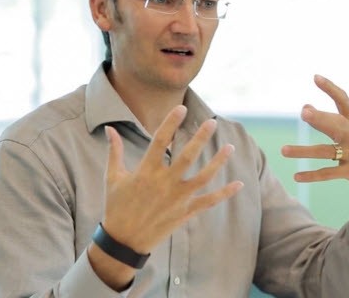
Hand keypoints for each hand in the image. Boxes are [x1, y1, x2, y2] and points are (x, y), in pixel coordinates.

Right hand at [102, 105, 243, 253]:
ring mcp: (177, 199)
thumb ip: (115, 151)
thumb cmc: (116, 206)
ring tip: (230, 147)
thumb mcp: (112, 177)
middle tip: (212, 122)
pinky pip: (208, 201)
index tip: (181, 108)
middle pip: (187, 156)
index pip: (159, 141)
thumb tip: (110, 129)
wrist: (123, 241)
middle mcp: (164, 183)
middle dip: (200, 138)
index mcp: (145, 172)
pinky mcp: (184, 212)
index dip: (171, 123)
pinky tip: (239, 184)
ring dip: (218, 162)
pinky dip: (224, 193)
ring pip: (203, 177)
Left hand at [281, 75, 348, 212]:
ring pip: (324, 151)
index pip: (344, 101)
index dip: (330, 89)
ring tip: (283, 150)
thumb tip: (305, 107)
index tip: (316, 77)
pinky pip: (328, 173)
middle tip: (304, 112)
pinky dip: (311, 175)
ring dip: (303, 151)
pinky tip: (296, 176)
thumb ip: (331, 120)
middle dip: (320, 118)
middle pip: (336, 124)